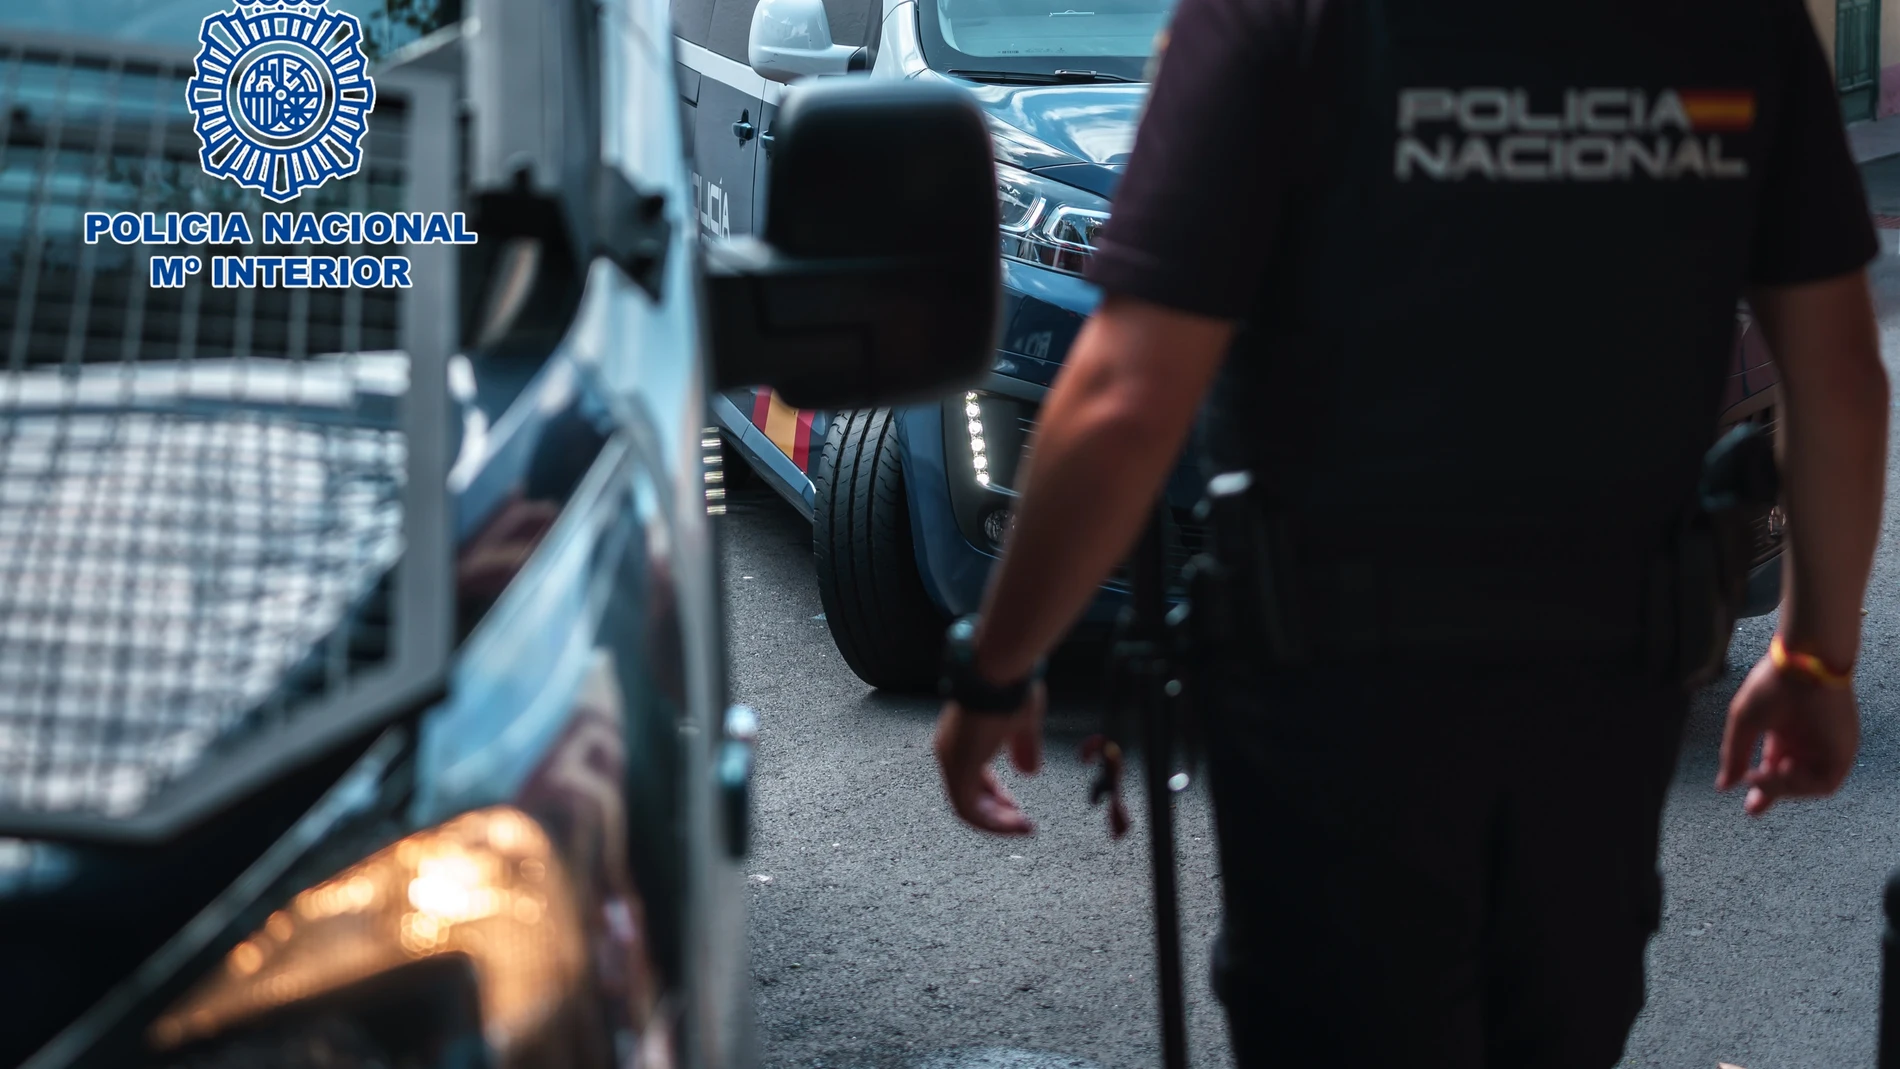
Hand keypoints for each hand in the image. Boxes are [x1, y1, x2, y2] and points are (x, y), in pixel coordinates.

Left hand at [932, 682, 1046, 835]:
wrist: (1000, 670)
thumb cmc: (1010, 687)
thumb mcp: (1023, 724)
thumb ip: (1024, 749)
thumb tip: (1029, 772)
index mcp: (963, 740)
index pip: (972, 779)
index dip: (994, 797)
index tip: (1015, 807)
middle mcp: (951, 752)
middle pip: (967, 796)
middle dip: (996, 813)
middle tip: (1020, 823)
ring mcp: (952, 760)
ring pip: (966, 807)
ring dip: (996, 822)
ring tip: (1021, 827)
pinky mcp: (958, 767)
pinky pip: (968, 809)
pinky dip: (992, 821)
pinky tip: (1015, 823)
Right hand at [1717, 654, 1860, 815]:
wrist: (1805, 664)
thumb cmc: (1772, 686)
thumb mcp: (1744, 722)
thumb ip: (1735, 755)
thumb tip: (1723, 786)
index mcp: (1783, 736)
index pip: (1772, 770)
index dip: (1761, 789)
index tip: (1748, 806)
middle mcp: (1805, 745)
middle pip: (1790, 783)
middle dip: (1772, 794)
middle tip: (1753, 805)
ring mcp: (1824, 749)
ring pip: (1806, 786)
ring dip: (1783, 788)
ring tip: (1764, 774)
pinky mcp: (1842, 752)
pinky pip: (1825, 783)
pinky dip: (1803, 784)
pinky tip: (1786, 768)